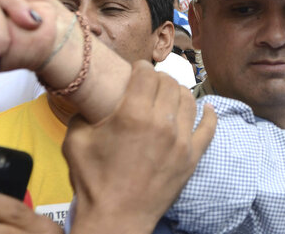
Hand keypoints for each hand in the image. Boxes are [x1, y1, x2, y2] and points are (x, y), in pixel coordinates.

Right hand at [63, 61, 216, 233]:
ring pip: (189, 100)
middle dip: (159, 78)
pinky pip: (209, 128)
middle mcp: (162, 124)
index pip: (147, 74)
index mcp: (133, 115)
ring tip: (170, 93)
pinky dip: (209, 114)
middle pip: (169, 84)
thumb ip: (83, 113)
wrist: (116, 218)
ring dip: (179, 92)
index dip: (140, 67)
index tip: (136, 69)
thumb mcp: (75, 141)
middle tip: (150, 83)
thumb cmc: (93, 181)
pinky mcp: (192, 157)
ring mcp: (181, 141)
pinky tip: (206, 107)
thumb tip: (90, 98)